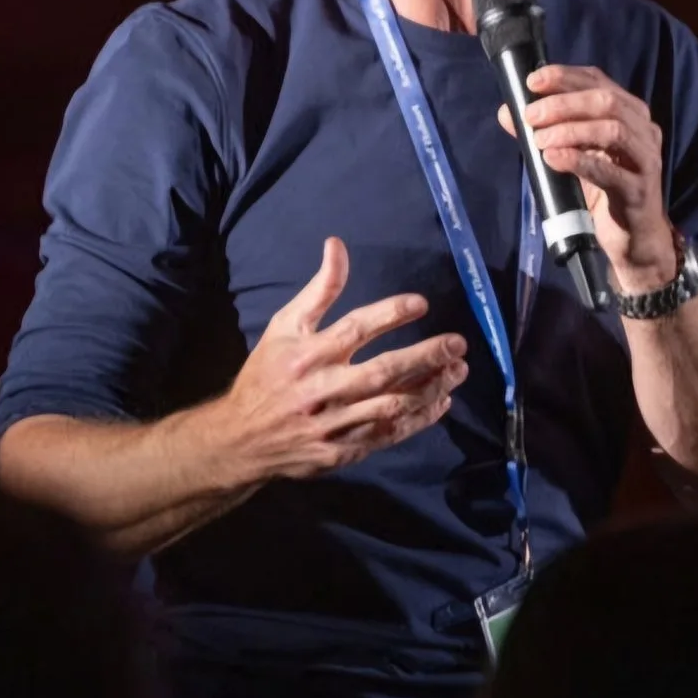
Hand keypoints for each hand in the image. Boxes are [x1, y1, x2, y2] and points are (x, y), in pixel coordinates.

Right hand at [201, 237, 467, 485]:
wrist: (240, 440)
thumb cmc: (266, 375)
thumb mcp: (283, 327)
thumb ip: (318, 290)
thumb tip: (337, 244)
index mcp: (307, 355)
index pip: (355, 329)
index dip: (390, 314)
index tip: (421, 304)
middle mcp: (321, 389)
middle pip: (382, 371)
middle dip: (424, 357)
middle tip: (457, 344)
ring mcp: (331, 425)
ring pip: (390, 407)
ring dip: (428, 389)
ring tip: (457, 371)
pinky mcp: (340, 453)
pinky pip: (386, 436)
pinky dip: (416, 421)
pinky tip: (440, 404)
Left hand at [500, 64, 678, 294]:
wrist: (633, 239)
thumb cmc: (603, 191)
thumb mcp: (573, 155)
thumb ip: (545, 132)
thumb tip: (507, 113)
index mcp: (629, 113)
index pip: (598, 80)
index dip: (565, 76)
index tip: (532, 81)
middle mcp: (643, 129)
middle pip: (606, 101)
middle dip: (563, 103)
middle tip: (531, 115)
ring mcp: (645, 159)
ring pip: (612, 130)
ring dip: (570, 130)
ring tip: (540, 140)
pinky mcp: (639, 190)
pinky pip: (610, 171)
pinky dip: (579, 160)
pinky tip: (554, 159)